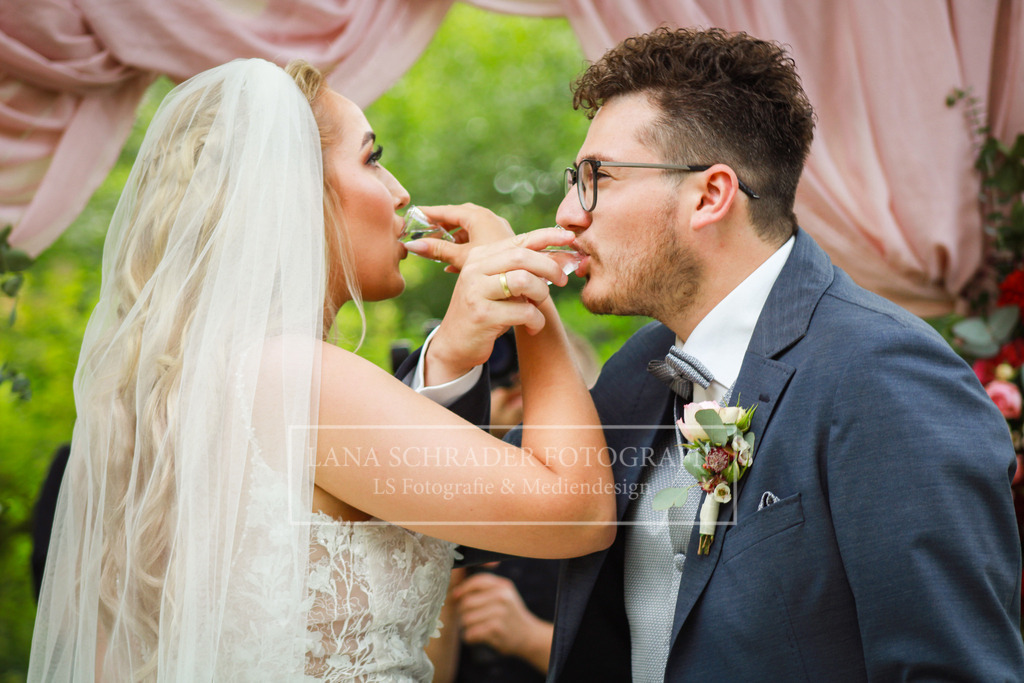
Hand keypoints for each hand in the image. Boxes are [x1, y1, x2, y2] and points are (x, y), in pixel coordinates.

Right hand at [404, 203, 513, 272]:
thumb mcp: (462, 258)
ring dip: (452, 238)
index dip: (430, 213)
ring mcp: (496, 230)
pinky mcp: (500, 242)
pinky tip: (451, 264)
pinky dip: (464, 246)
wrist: (524, 278)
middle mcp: (489, 219)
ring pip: (469, 229)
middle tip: (423, 230)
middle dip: (441, 224)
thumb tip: (412, 246)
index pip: (448, 211)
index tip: (414, 214)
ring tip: (436, 248)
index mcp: (479, 218)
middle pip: (459, 216)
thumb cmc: (494, 267)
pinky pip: (477, 239)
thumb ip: (438, 250)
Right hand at [406, 209, 576, 384]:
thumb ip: (522, 270)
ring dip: (541, 295)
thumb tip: (563, 258)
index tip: (570, 238)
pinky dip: (536, 321)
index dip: (547, 236)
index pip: (519, 240)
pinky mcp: (482, 315)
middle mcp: (475, 269)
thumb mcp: (499, 285)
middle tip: (563, 281)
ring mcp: (476, 291)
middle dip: (550, 268)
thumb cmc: (486, 311)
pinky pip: (523, 312)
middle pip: (522, 257)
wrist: (455, 344)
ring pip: (523, 281)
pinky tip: (532, 328)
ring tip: (538, 307)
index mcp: (480, 256)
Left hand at [452, 571, 552, 667]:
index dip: (462, 589)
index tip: (456, 597)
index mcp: (503, 586)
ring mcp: (499, 613)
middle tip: (467, 618)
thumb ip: (485, 588)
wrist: (528, 636)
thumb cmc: (510, 613)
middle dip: (462, 611)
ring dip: (466, 626)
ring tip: (474, 628)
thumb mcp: (504, 594)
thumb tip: (455, 592)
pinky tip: (476, 637)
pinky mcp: (496, 629)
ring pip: (466, 619)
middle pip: (467, 602)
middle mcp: (502, 597)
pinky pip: (471, 633)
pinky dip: (469, 637)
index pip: (476, 582)